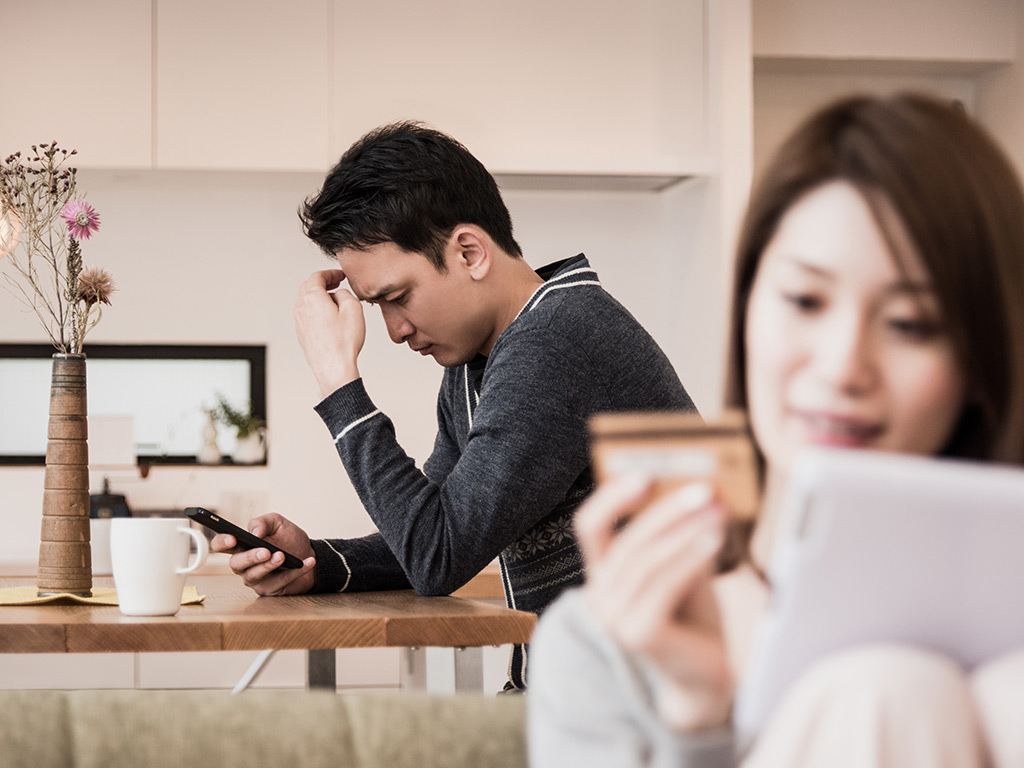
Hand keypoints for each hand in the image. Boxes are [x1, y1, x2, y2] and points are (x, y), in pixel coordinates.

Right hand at [211, 513, 316, 595]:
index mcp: (241, 545)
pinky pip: (279, 583)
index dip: (222, 542)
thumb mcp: (277, 523)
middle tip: (265, 551)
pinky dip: (294, 572)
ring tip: (282, 556)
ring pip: (255, 575)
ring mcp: (255, 578)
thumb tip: (255, 533)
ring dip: (269, 566)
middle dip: (250, 557)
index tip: (232, 539)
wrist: (309, 553)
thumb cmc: (288, 539)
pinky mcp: (269, 589)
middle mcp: (244, 564)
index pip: (221, 545)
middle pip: (236, 563)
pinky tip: (306, 562)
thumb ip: (263, 523)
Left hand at [294, 268, 365, 398]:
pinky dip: (315, 309)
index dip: (330, 273)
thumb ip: (345, 293)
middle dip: (323, 282)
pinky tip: (329, 316)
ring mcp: (299, 322)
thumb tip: (338, 294)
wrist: (334, 368)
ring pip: (306, 301)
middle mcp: (301, 308)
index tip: (340, 275)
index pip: (317, 276)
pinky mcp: (301, 334)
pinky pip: (306, 314)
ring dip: (319, 296)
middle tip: (337, 283)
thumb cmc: (344, 342)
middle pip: (308, 286)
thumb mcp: (353, 308)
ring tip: (335, 300)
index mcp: (312, 298)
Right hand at [575, 477, 732, 731]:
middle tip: (702, 489)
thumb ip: (685, 538)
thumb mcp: (686, 568)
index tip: (643, 473)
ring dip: (685, 530)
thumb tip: (702, 496)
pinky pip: (663, 583)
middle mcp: (599, 595)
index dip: (611, 497)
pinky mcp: (637, 633)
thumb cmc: (692, 619)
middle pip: (627, 539)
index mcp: (603, 574)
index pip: (591, 525)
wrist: (704, 677)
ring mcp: (613, 617)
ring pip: (647, 559)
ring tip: (716, 510)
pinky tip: (714, 539)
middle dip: (666, 510)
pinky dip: (689, 557)